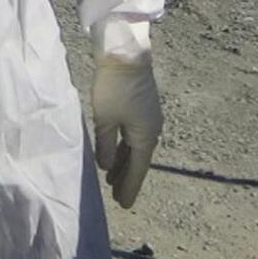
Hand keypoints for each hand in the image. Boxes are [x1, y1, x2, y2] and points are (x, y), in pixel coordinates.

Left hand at [92, 55, 162, 208]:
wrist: (126, 54)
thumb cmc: (114, 87)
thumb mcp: (105, 120)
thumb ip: (105, 146)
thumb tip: (106, 166)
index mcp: (146, 136)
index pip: (137, 169)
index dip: (129, 187)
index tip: (124, 205)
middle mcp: (152, 130)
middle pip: (138, 160)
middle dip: (126, 178)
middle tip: (117, 196)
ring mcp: (148, 117)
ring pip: (135, 147)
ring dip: (124, 163)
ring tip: (111, 178)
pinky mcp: (141, 107)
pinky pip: (133, 135)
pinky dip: (123, 147)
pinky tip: (113, 153)